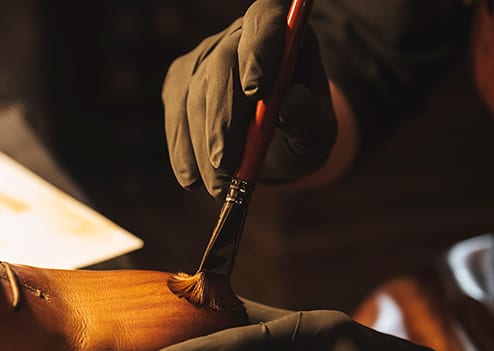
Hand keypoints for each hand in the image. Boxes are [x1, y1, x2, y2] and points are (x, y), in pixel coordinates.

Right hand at [162, 0, 336, 197]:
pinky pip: (175, 116)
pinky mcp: (180, 84)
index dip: (259, 48)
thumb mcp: (318, 132)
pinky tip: (192, 180)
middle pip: (223, 65)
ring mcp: (205, 59)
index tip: (256, 90)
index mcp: (283, 32)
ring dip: (203, 145)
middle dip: (223, 118)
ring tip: (218, 186)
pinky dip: (182, 152)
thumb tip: (289, 104)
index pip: (266, 20)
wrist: (276, 145)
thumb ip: (309, 118)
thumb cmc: (301, 130)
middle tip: (226, 164)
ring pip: (195, 95)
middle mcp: (238, 37)